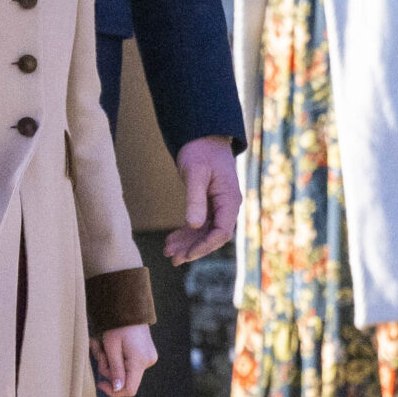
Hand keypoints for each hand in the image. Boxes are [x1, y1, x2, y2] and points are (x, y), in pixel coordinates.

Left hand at [93, 322, 155, 396]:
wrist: (129, 308)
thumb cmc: (117, 326)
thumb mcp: (111, 348)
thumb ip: (115, 370)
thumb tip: (118, 389)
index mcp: (140, 361)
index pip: (129, 389)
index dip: (113, 391)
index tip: (100, 384)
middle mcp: (148, 361)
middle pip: (125, 379)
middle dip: (108, 369)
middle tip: (98, 352)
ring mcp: (148, 358)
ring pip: (125, 371)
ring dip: (110, 362)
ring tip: (101, 345)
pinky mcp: (145, 354)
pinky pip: (129, 364)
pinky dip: (117, 358)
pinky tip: (110, 346)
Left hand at [164, 137, 239, 265]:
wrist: (203, 137)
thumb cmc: (201, 152)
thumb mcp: (195, 173)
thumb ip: (195, 199)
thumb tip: (194, 225)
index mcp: (230, 199)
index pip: (222, 231)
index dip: (205, 245)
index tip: (188, 254)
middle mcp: (227, 206)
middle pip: (213, 236)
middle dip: (193, 249)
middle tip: (172, 259)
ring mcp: (219, 206)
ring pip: (204, 233)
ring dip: (188, 243)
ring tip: (168, 252)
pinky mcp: (209, 205)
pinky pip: (199, 225)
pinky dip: (186, 233)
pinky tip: (171, 240)